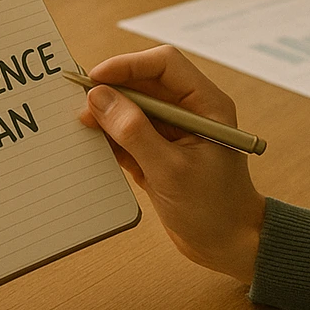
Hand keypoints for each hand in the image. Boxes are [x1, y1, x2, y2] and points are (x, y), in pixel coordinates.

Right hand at [79, 45, 264, 283]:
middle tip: (81, 107)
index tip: (95, 79)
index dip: (128, 66)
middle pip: (144, 83)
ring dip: (108, 115)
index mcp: (206, 105)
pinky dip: (110, 137)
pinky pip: (129, 133)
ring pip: (133, 108)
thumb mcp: (170, 170)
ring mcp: (173, 132)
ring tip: (83, 127)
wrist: (228, 245)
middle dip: (112, 91)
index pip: (164, 65)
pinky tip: (93, 145)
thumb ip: (134, 132)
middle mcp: (190, 111)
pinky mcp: (158, 152)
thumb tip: (98, 97)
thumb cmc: (213, 208)